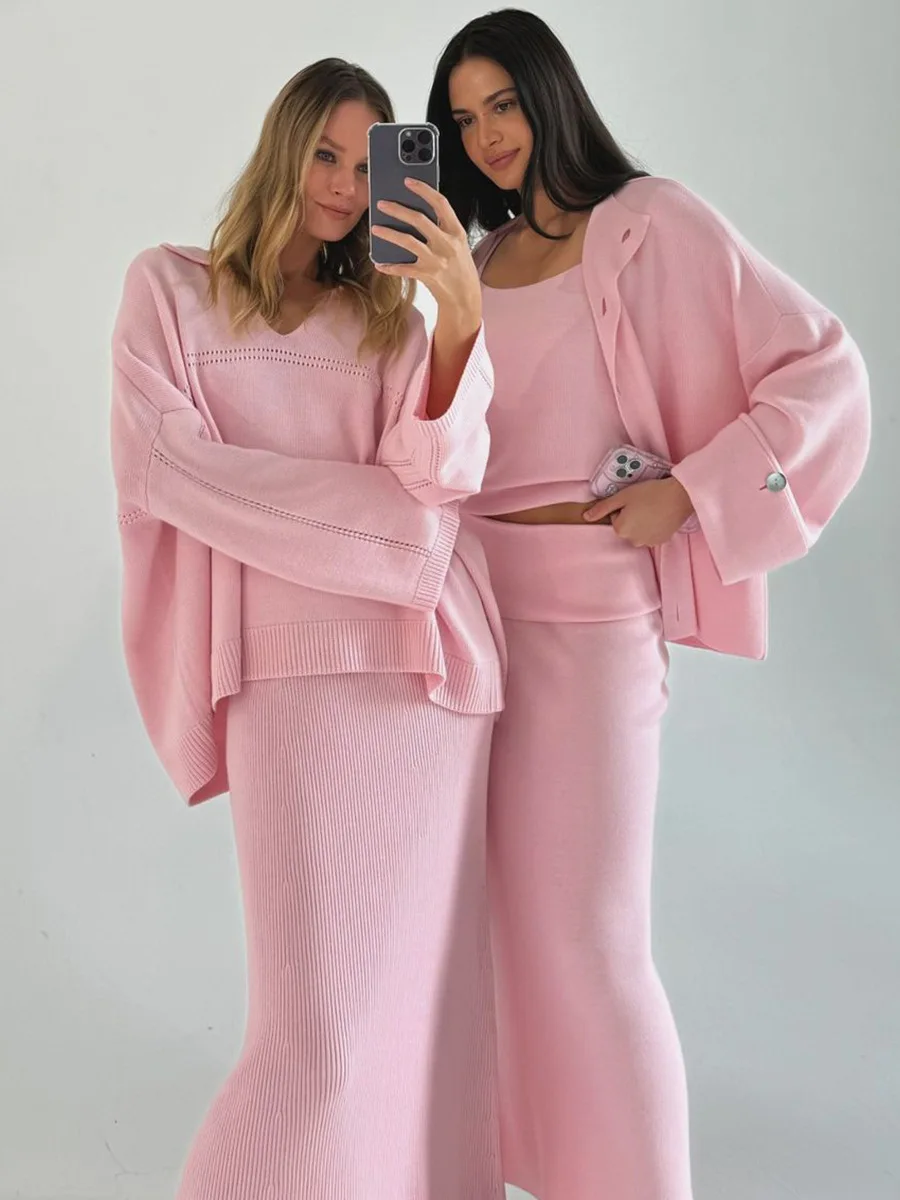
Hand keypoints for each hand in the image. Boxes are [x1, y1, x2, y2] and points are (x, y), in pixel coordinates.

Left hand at [371, 180, 480, 330]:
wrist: (465, 299)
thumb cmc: (459, 268)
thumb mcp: (458, 245)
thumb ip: (442, 229)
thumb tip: (414, 213)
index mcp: (456, 232)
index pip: (441, 203)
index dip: (424, 190)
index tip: (408, 181)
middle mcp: (447, 244)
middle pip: (419, 219)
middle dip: (398, 209)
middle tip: (381, 204)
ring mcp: (437, 260)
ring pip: (408, 241)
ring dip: (389, 234)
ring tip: (375, 229)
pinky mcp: (427, 276)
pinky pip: (403, 269)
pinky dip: (390, 267)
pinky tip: (379, 263)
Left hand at [583, 477, 694, 546]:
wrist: (679, 497)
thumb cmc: (650, 493)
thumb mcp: (622, 496)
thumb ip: (602, 508)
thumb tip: (585, 517)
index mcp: (621, 530)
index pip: (615, 518)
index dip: (623, 507)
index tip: (634, 500)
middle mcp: (633, 541)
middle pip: (626, 527)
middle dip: (632, 516)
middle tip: (644, 503)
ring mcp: (648, 543)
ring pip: (638, 531)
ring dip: (642, 522)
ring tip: (653, 508)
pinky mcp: (661, 541)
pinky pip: (651, 534)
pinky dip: (653, 527)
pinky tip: (661, 515)